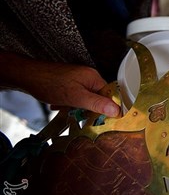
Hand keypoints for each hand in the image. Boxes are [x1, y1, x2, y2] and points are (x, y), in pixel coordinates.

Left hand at [0, 53, 119, 116]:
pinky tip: (60, 104)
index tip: (102, 119)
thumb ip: (97, 104)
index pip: (109, 95)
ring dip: (76, 107)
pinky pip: (76, 96)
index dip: (106, 108)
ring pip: (85, 99)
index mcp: (93, 77)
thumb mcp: (76, 97)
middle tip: (78, 113)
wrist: (27, 76)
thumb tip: (115, 110)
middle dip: (88, 108)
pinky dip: (69, 103)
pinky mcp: (69, 82)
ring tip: (65, 107)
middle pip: (97, 98)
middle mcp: (88, 76)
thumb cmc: (49, 84)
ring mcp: (78, 79)